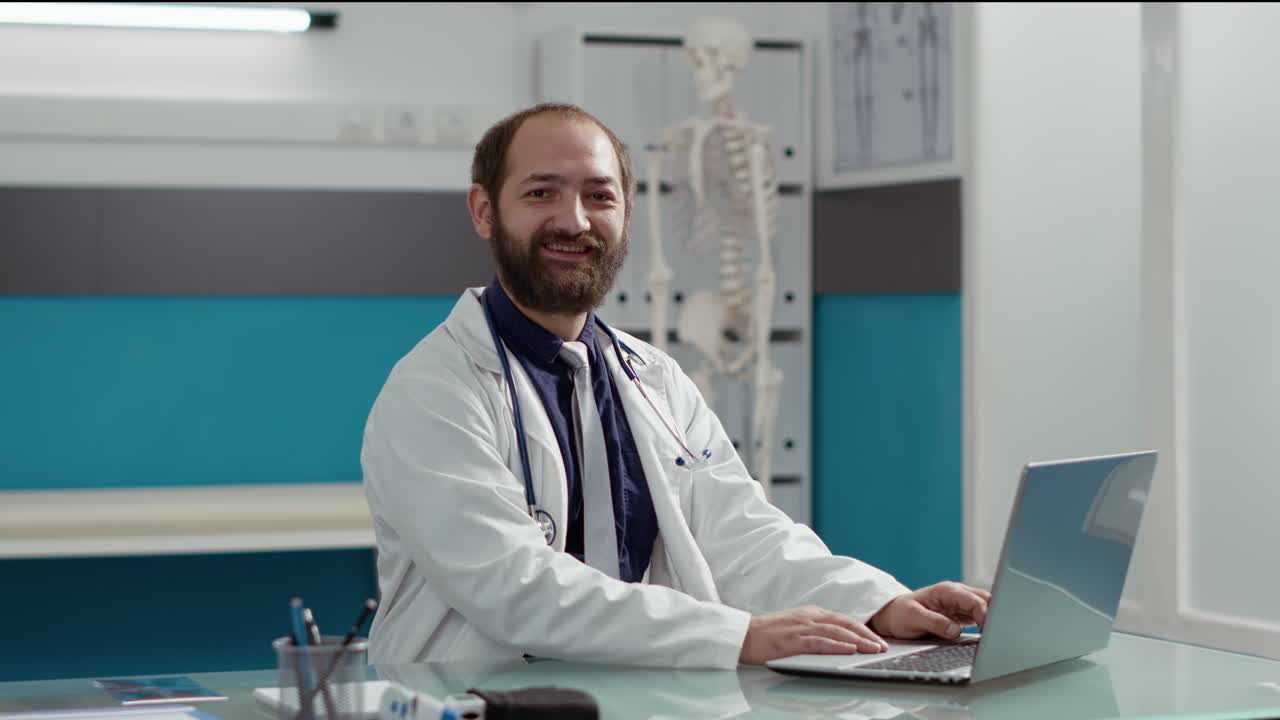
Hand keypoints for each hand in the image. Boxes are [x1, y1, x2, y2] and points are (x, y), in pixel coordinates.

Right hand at [738, 605, 889, 664]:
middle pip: (844, 623)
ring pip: (836, 632)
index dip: (863, 629)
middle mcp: (809, 617)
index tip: (878, 639)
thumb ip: (816, 629)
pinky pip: (819, 642)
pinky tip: (849, 650)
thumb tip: (840, 640)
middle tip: (882, 646)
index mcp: (811, 613)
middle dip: (866, 634)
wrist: (744, 634)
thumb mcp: (797, 626)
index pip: (843, 619)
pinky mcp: (793, 640)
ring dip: (857, 641)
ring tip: (873, 649)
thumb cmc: (770, 633)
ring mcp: (801, 627)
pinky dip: (836, 645)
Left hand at [869, 581, 990, 640]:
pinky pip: (978, 616)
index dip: (985, 614)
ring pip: (985, 606)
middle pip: (985, 600)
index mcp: (946, 591)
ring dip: (991, 619)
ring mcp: (959, 603)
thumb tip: (955, 631)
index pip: (973, 599)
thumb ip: (935, 623)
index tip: (989, 629)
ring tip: (994, 637)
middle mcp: (956, 594)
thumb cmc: (901, 614)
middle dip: (994, 614)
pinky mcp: (960, 613)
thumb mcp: (914, 618)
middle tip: (996, 635)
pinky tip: (987, 636)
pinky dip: (985, 624)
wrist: (893, 615)